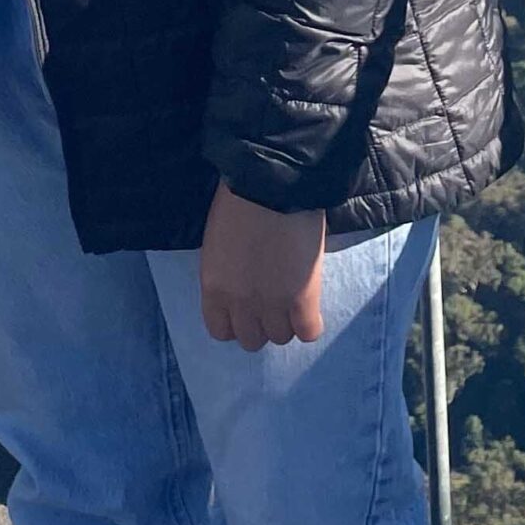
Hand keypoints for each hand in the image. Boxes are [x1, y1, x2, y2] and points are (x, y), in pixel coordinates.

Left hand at [200, 181, 326, 350]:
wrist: (272, 185)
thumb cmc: (239, 200)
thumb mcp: (219, 242)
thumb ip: (227, 272)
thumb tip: (242, 284)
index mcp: (213, 288)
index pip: (220, 330)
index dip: (235, 320)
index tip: (245, 307)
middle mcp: (239, 304)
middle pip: (251, 339)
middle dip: (261, 322)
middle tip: (271, 299)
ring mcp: (272, 305)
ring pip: (280, 337)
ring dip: (286, 320)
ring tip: (293, 297)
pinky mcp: (303, 300)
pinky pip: (309, 332)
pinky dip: (310, 322)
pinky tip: (309, 305)